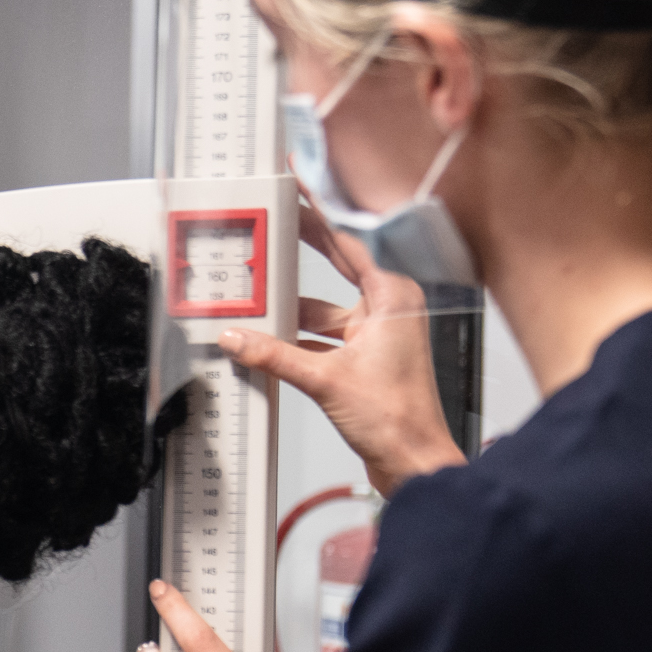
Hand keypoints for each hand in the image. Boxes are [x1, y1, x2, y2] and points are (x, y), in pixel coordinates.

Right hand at [217, 188, 463, 497]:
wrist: (413, 462)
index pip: (349, 241)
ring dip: (290, 307)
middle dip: (300, 250)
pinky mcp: (364, 358)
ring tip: (253, 293)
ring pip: (323, 308)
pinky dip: (296, 338)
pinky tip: (266, 338)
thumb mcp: (325, 380)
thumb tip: (238, 338)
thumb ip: (274, 356)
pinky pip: (322, 336)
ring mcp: (377, 334)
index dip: (319, 214)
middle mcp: (388, 308)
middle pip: (335, 266)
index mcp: (392, 296)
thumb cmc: (398, 420)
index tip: (297, 188)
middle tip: (271, 222)